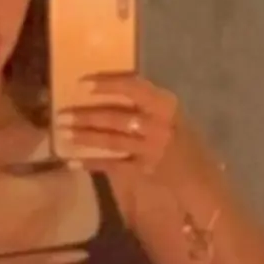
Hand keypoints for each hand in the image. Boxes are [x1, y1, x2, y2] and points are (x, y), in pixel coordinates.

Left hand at [55, 75, 219, 190]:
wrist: (201, 180)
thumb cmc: (182, 145)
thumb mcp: (170, 118)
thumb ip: (145, 106)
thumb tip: (108, 91)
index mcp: (166, 105)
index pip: (135, 86)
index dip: (107, 83)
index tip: (82, 82)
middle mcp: (159, 124)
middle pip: (116, 116)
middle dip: (85, 115)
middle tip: (61, 114)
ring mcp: (152, 149)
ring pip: (111, 140)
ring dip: (84, 136)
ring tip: (62, 133)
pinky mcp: (144, 170)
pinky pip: (111, 165)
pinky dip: (90, 163)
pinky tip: (72, 162)